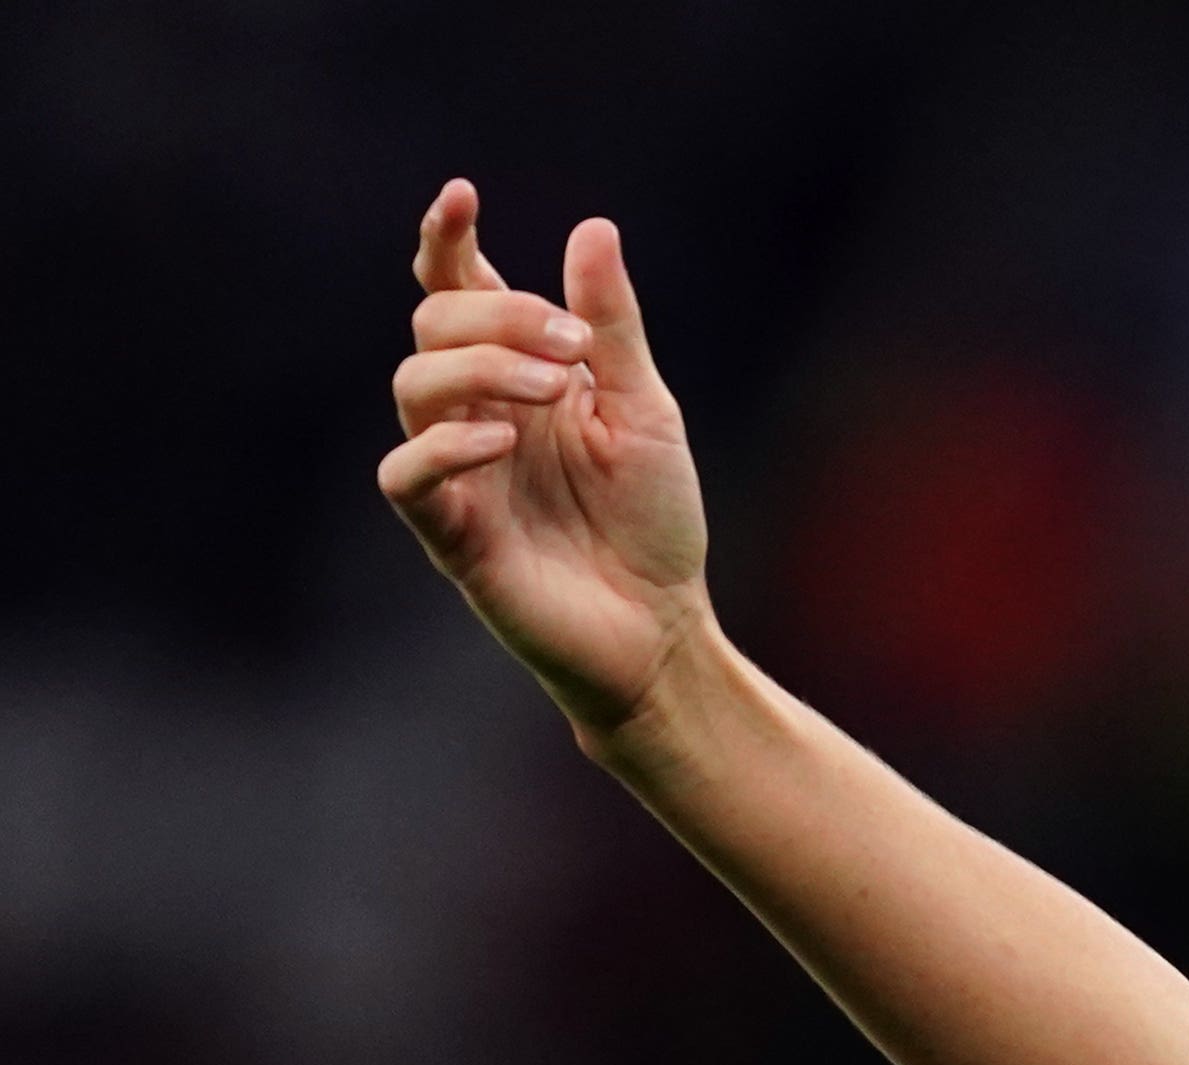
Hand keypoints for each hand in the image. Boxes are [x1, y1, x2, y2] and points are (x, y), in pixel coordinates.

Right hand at [376, 182, 709, 733]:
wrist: (664, 626)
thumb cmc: (653, 521)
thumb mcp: (646, 410)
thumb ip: (612, 326)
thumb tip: (593, 228)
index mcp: (519, 375)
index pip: (458, 290)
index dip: (446, 240)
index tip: (460, 197)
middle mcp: (476, 412)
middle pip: (434, 324)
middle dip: (499, 317)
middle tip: (573, 350)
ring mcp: (458, 470)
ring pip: (414, 385)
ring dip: (482, 369)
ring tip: (554, 391)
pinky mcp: (450, 532)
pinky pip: (407, 474)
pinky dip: (445, 446)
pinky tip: (501, 440)